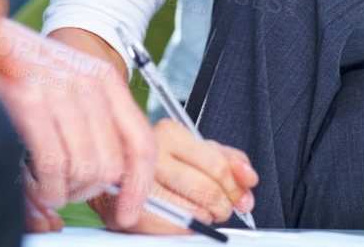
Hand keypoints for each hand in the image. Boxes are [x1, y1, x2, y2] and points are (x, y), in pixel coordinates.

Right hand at [0, 19, 157, 226]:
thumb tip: (110, 191)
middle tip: (63, 188)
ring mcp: (60, 88)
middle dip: (87, 191)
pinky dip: (46, 186)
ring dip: (63, 190)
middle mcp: (88, 82)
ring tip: (43, 180)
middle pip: (112, 166)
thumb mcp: (65, 89)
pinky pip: (54, 165)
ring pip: (84, 170)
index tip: (127, 213)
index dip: (139, 187)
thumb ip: (90, 133)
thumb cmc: (20, 66)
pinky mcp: (29, 98)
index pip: (142, 143)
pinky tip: (35, 181)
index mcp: (105, 80)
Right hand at [90, 119, 256, 234]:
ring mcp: (138, 184)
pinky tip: (183, 221)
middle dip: (223, 206)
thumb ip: (228, 160)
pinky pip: (175, 229)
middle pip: (207, 189)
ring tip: (201, 213)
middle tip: (222, 209)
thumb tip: (248, 179)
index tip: (239, 196)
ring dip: (206, 219)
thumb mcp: (197, 151)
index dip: (235, 187)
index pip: (217, 165)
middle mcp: (151, 154)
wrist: (115, 182)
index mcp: (169, 133)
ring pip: (194, 212)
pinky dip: (187, 230)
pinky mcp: (131, 213)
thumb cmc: (162, 166)